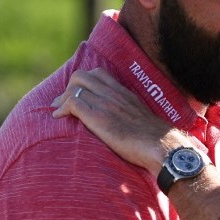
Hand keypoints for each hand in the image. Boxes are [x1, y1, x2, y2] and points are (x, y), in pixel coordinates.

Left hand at [52, 68, 191, 174]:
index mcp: (124, 93)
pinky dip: (62, 108)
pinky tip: (59, 117)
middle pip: (81, 76)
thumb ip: (129, 113)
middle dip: (68, 88)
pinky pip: (73, 103)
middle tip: (64, 103)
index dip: (84, 82)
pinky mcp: (98, 118)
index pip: (99, 73)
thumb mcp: (142, 117)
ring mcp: (105, 104)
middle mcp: (113, 94)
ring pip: (74, 87)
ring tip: (59, 111)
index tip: (78, 95)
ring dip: (62, 99)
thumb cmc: (154, 139)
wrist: (161, 146)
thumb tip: (123, 123)